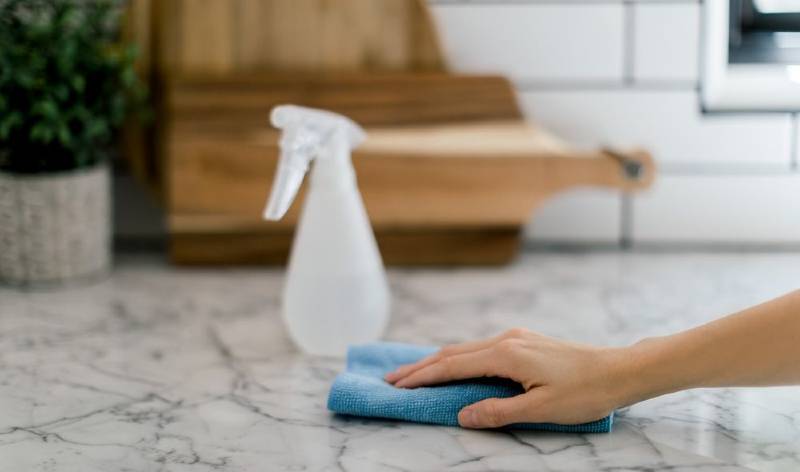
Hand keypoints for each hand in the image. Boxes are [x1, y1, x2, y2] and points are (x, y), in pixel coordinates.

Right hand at [384, 328, 632, 428]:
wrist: (618, 370)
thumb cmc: (584, 393)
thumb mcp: (540, 410)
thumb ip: (497, 411)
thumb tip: (461, 415)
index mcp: (506, 355)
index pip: (452, 366)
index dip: (422, 377)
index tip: (397, 386)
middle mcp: (506, 340)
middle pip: (452, 352)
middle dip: (420, 366)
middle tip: (392, 378)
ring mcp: (515, 338)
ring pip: (465, 348)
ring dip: (437, 361)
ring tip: (413, 372)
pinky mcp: (524, 341)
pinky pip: (479, 348)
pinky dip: (457, 358)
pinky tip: (452, 364)